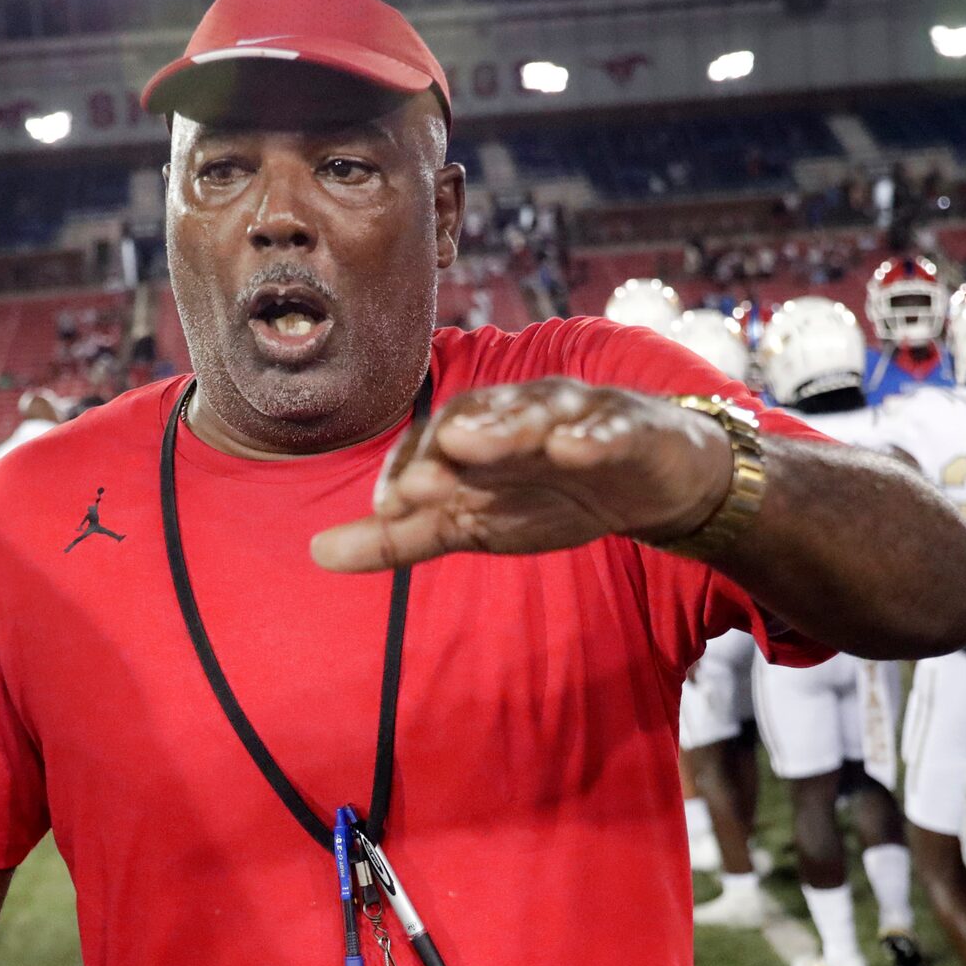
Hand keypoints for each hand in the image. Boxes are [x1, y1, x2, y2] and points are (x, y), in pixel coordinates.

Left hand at [308, 379, 733, 573]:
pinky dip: (591, 437)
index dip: (410, 468)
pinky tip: (574, 449)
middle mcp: (520, 413)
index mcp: (478, 432)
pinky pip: (610, 429)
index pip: (432, 440)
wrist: (649, 484)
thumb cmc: (549, 494)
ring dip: (506, 428)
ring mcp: (577, 415)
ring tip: (474, 443)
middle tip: (423, 477)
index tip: (388, 506)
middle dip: (448, 443)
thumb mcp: (471, 523)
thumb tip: (315, 553)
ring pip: (538, 412)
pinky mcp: (631, 430)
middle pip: (479, 417)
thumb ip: (400, 537)